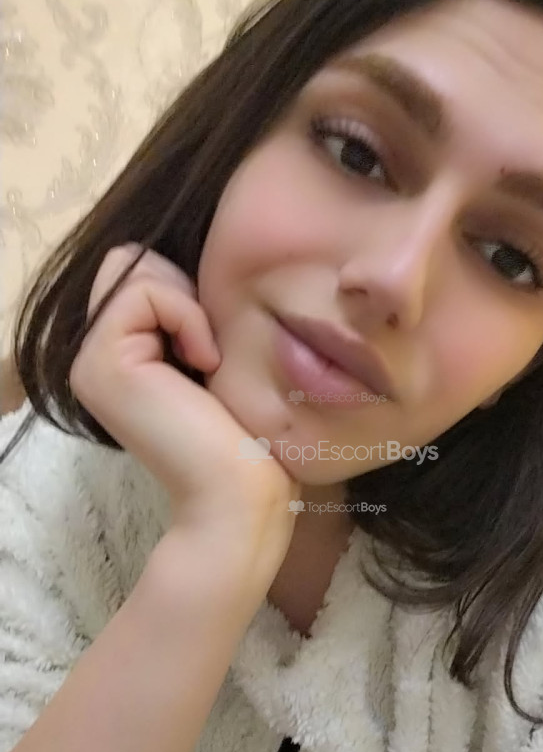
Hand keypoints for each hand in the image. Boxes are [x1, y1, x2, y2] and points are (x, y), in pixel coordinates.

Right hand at [70, 244, 298, 575]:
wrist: (240, 490)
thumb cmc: (244, 430)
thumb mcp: (212, 353)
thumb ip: (186, 312)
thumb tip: (192, 268)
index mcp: (117, 355)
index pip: (138, 271)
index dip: (185, 288)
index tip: (213, 346)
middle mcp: (92, 357)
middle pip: (129, 261)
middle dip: (181, 288)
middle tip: (208, 348)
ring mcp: (90, 361)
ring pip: (133, 269)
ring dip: (186, 303)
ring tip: (205, 358)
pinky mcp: (101, 363)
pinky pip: (143, 291)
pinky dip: (185, 315)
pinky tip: (203, 363)